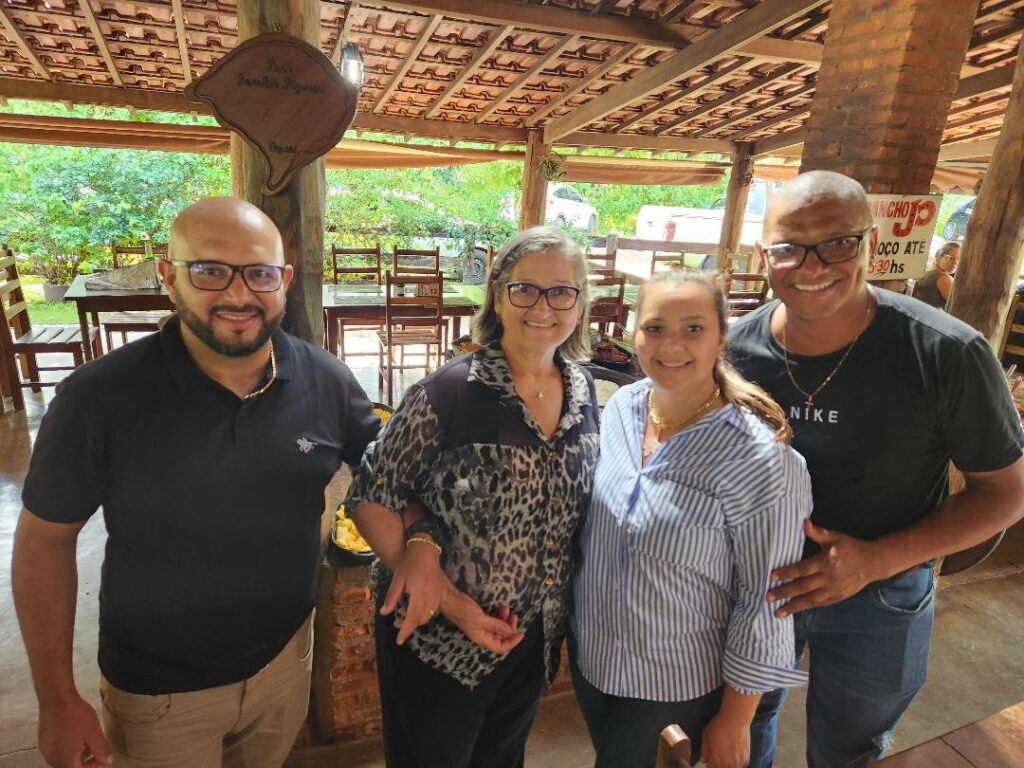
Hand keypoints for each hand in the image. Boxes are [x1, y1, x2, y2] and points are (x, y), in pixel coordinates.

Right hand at [38, 695, 112, 766]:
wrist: (56, 699)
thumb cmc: (77, 717)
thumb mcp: (94, 733)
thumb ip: (101, 750)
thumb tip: (108, 762)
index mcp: (65, 760)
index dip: (92, 765)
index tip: (101, 756)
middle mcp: (52, 759)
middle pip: (69, 765)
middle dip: (84, 760)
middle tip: (95, 747)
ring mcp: (45, 750)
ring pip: (62, 758)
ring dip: (75, 754)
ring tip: (86, 739)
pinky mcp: (42, 741)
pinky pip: (56, 750)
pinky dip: (66, 747)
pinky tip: (74, 734)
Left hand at [381, 540, 449, 644]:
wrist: (426, 552)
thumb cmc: (410, 563)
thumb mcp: (397, 578)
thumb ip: (392, 597)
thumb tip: (384, 613)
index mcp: (419, 593)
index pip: (412, 617)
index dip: (405, 631)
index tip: (399, 641)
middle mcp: (430, 596)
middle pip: (420, 619)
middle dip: (408, 626)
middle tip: (397, 626)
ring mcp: (436, 596)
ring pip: (426, 616)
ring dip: (415, 621)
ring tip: (403, 615)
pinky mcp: (439, 594)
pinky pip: (431, 610)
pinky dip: (422, 614)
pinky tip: (413, 608)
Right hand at [441, 592, 524, 654]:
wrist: (450, 599)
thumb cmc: (462, 611)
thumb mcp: (481, 619)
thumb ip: (496, 625)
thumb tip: (511, 631)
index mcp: (482, 639)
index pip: (500, 647)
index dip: (512, 642)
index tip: (521, 633)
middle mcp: (483, 634)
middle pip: (501, 637)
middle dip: (510, 629)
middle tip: (515, 617)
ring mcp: (482, 626)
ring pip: (499, 628)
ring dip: (506, 621)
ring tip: (508, 610)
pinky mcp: (481, 618)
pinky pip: (495, 620)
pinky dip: (500, 616)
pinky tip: (502, 609)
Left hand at [701, 711, 749, 767]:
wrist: (735, 719)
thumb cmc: (719, 726)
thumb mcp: (706, 737)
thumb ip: (704, 751)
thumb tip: (705, 759)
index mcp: (716, 761)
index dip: (709, 766)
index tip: (709, 762)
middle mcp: (728, 765)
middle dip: (718, 766)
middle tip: (717, 759)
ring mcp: (738, 763)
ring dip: (728, 766)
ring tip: (726, 758)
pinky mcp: (746, 759)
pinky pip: (740, 766)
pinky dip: (737, 763)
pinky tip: (734, 756)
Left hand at [767, 519, 881, 616]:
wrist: (872, 563)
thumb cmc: (850, 548)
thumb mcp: (835, 537)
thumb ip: (818, 532)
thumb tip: (804, 521)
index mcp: (825, 562)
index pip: (802, 570)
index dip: (786, 573)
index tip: (771, 577)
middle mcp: (828, 578)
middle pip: (802, 587)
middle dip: (784, 593)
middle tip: (767, 597)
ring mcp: (833, 590)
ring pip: (810, 600)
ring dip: (793, 607)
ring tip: (777, 612)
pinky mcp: (837, 597)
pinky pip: (819, 604)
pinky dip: (806, 608)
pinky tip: (795, 611)